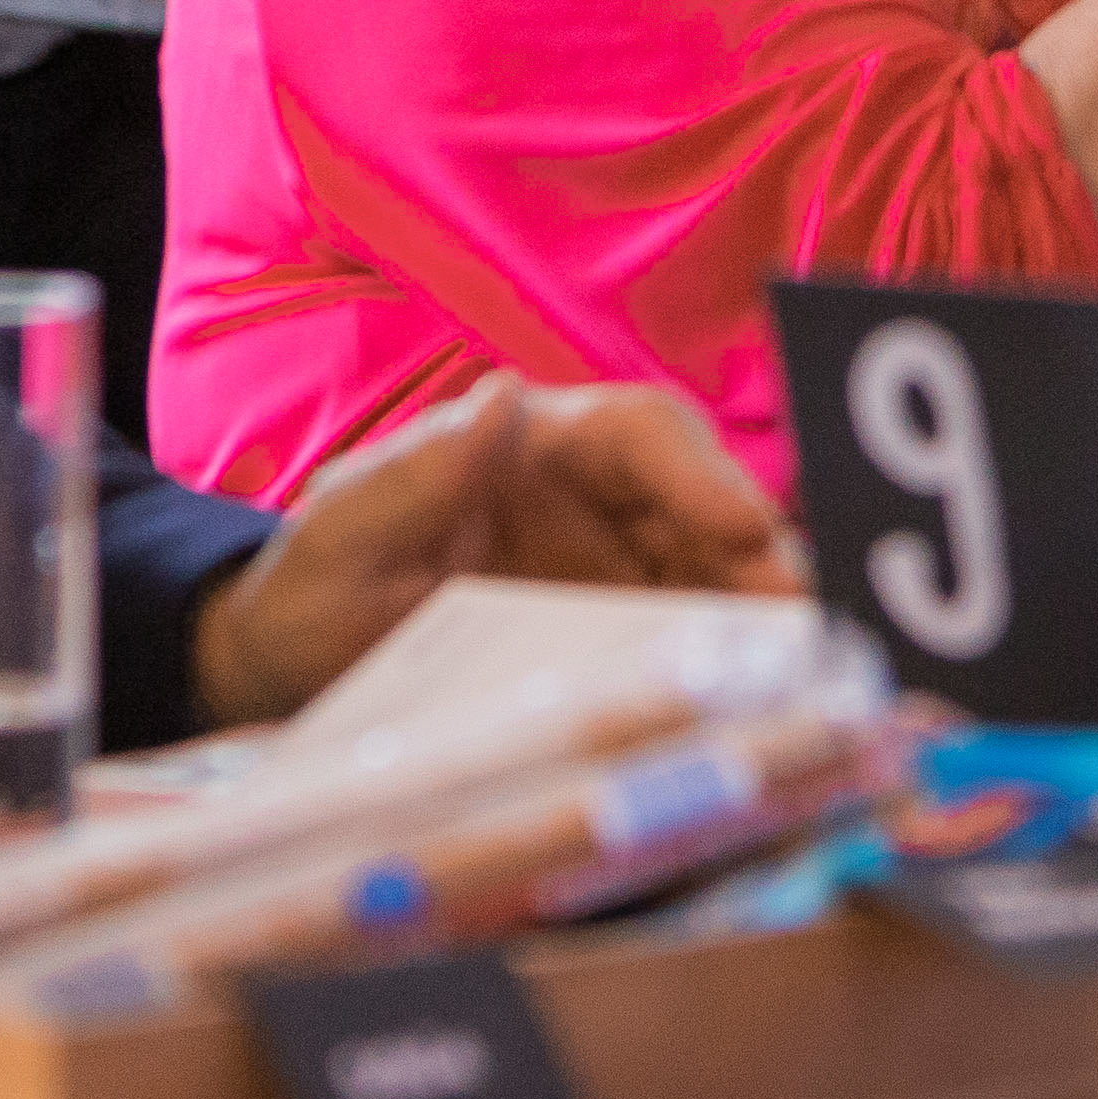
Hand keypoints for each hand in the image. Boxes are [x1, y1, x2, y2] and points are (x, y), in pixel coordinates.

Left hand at [190, 377, 799, 729]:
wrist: (296, 666)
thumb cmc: (314, 585)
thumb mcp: (339, 530)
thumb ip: (412, 473)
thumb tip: (497, 398)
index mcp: (540, 445)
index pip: (643, 435)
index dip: (704, 475)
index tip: (746, 527)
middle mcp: (601, 497)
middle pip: (710, 507)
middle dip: (762, 561)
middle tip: (800, 626)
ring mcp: (622, 566)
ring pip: (723, 574)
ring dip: (765, 617)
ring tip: (800, 674)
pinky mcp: (627, 630)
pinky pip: (700, 636)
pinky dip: (738, 662)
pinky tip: (764, 701)